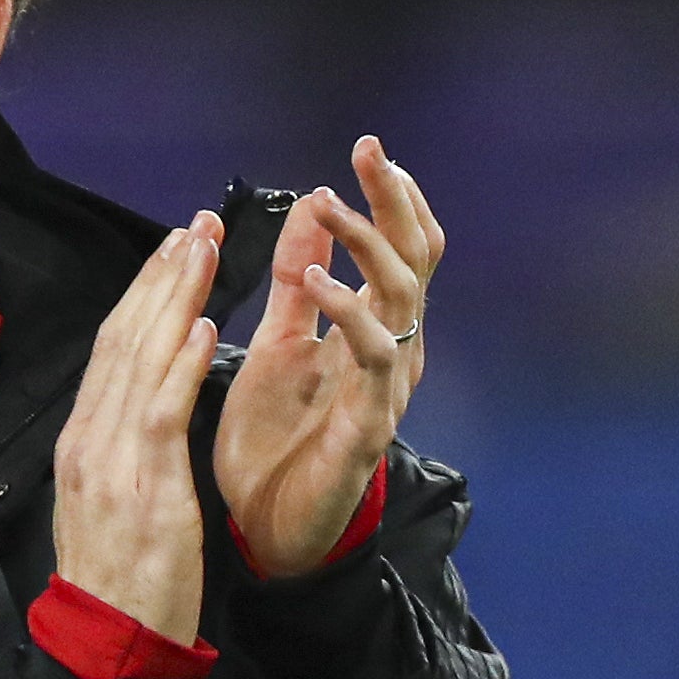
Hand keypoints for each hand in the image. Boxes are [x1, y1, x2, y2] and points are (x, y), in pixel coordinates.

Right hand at [52, 211, 223, 643]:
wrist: (107, 643)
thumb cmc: (119, 580)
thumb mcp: (109, 502)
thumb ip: (121, 448)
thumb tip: (143, 400)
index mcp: (83, 441)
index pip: (111, 351)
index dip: (143, 295)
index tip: (173, 250)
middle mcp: (89, 438)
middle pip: (122, 339)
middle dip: (160, 277)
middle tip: (193, 224)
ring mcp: (110, 460)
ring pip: (140, 359)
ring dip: (174, 298)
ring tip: (203, 248)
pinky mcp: (142, 485)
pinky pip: (161, 410)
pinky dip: (181, 362)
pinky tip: (205, 324)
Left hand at [216, 135, 442, 575]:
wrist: (262, 530)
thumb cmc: (273, 441)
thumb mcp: (275, 341)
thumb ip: (295, 279)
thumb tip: (307, 203)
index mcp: (370, 330)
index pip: (400, 249)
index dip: (391, 198)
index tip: (366, 148)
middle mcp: (391, 352)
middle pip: (416, 261)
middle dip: (395, 202)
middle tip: (368, 153)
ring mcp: (385, 388)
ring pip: (404, 299)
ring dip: (365, 244)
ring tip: (325, 204)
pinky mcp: (369, 426)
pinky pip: (375, 358)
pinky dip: (348, 313)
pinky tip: (315, 285)